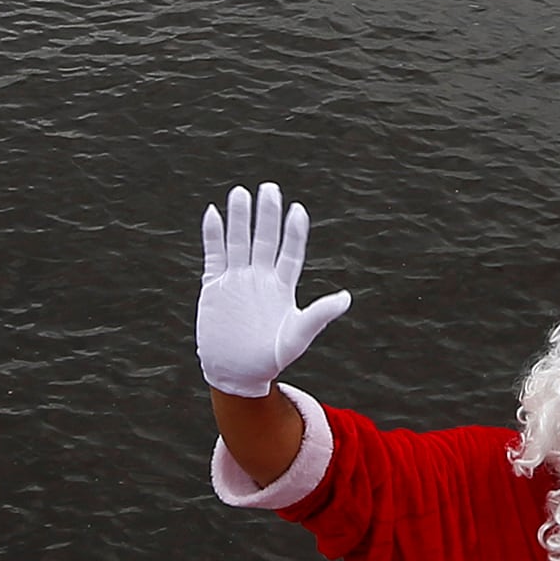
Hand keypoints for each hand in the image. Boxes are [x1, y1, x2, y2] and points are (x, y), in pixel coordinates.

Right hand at [196, 183, 352, 398]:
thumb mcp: (297, 336)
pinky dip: (213, 236)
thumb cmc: (270, 358)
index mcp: (281, 287)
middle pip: (264, 239)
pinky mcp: (214, 287)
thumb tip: (346, 298)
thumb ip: (318, 315)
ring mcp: (236, 280)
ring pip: (238, 241)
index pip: (290, 252)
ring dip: (239, 218)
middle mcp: (260, 278)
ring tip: (240, 192)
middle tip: (269, 187)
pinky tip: (213, 214)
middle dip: (267, 214)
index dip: (294, 232)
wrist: (237, 373)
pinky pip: (214, 256)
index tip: (298, 209)